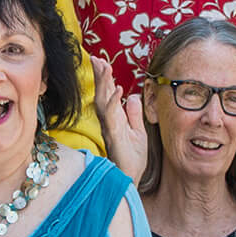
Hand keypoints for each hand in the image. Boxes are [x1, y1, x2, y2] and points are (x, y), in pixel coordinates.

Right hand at [92, 56, 147, 180]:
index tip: (102, 61)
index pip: (108, 94)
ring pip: (103, 102)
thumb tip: (133, 96)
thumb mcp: (138, 132)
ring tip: (105, 67)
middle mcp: (109, 122)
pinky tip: (118, 90)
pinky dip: (114, 102)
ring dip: (104, 84)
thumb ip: (134, 114)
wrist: (130, 178)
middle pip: (102, 94)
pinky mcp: (114, 137)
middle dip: (99, 76)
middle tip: (96, 58)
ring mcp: (110, 129)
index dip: (105, 78)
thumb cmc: (132, 158)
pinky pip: (112, 117)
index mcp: (115, 119)